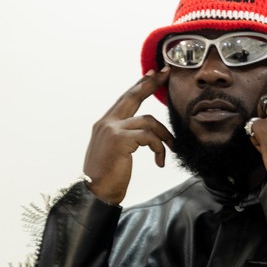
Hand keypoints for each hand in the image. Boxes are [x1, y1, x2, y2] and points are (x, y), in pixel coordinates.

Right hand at [83, 68, 172, 204]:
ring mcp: (113, 129)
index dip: (139, 86)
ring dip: (164, 135)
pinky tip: (160, 162)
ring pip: (149, 121)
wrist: (95, 193)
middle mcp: (106, 123)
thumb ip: (124, 138)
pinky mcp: (120, 140)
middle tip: (166, 74)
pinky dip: (159, 148)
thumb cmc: (107, 178)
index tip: (152, 75)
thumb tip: (142, 134)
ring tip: (172, 148)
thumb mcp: (114, 152)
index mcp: (104, 124)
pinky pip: (150, 137)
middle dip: (151, 84)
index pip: (125, 100)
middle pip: (133, 96)